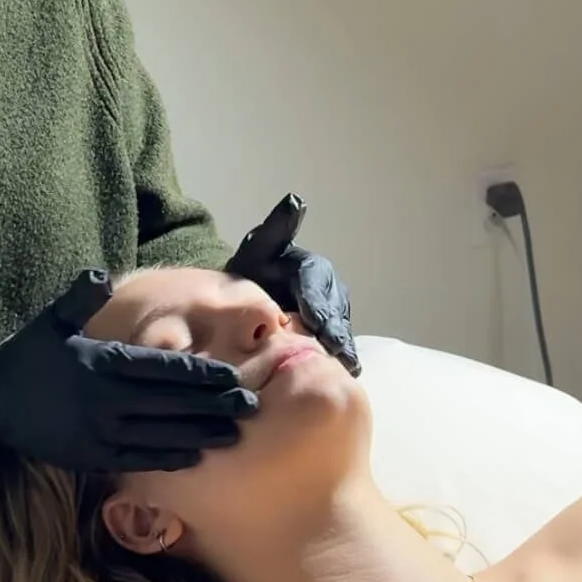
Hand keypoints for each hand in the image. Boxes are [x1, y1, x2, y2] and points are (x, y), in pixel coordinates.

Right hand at [0, 271, 257, 477]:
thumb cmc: (27, 357)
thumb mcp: (51, 322)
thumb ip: (79, 299)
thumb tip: (100, 274)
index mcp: (101, 364)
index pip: (162, 368)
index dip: (200, 374)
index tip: (232, 375)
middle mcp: (104, 401)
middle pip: (170, 404)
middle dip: (213, 405)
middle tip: (250, 405)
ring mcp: (99, 433)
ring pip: (160, 435)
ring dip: (199, 434)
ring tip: (233, 433)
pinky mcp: (91, 457)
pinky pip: (137, 460)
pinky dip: (167, 459)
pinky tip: (193, 457)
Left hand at [226, 194, 360, 375]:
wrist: (244, 298)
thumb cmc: (252, 271)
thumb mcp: (259, 249)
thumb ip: (277, 229)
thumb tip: (294, 202)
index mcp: (315, 270)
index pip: (318, 286)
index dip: (318, 303)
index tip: (314, 320)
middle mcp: (329, 294)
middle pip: (334, 314)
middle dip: (332, 332)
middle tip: (330, 351)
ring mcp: (330, 320)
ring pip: (337, 334)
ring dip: (338, 351)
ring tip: (337, 370)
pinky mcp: (325, 342)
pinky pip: (333, 352)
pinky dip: (333, 364)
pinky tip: (331, 379)